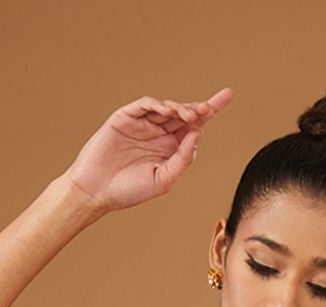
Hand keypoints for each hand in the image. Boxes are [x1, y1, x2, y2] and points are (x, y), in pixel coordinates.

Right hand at [67, 88, 232, 213]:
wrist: (97, 192)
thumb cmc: (129, 191)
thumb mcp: (163, 180)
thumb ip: (182, 159)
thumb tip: (198, 133)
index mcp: (169, 149)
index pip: (194, 126)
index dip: (210, 110)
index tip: (228, 96)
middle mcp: (158, 134)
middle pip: (184, 114)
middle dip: (199, 109)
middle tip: (209, 108)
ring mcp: (142, 124)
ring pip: (167, 108)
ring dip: (180, 108)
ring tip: (189, 115)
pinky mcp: (125, 118)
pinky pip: (145, 105)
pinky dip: (157, 104)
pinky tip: (167, 111)